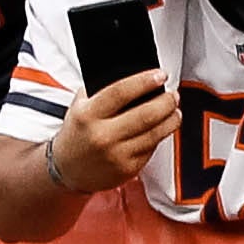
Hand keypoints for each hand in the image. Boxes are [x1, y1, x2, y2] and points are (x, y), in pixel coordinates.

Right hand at [47, 71, 180, 196]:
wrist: (68, 169)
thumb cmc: (78, 133)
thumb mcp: (80, 105)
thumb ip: (101, 89)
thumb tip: (134, 74)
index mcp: (88, 115)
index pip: (121, 92)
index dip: (144, 81)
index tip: (160, 75)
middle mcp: (102, 136)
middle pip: (145, 115)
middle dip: (166, 102)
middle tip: (173, 95)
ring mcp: (116, 154)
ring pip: (154, 134)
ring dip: (171, 120)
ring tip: (175, 111)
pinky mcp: (128, 169)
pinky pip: (151, 149)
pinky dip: (160, 136)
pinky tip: (162, 129)